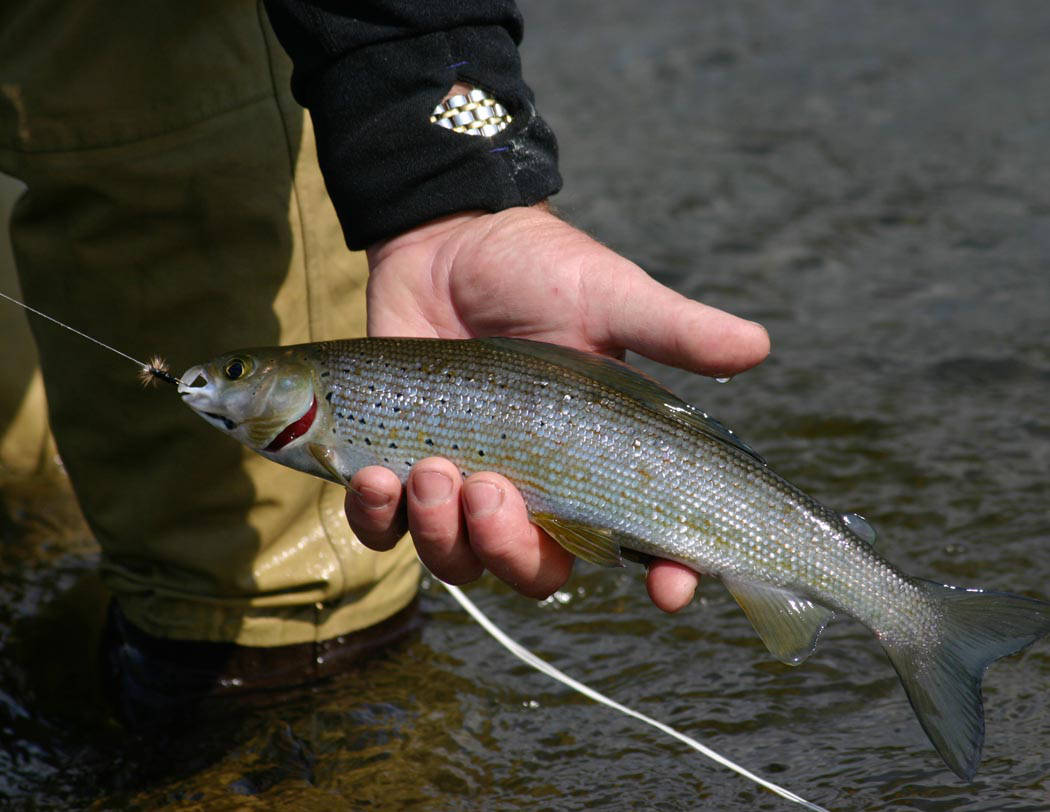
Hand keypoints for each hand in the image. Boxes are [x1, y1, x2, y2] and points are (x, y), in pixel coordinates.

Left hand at [345, 205, 769, 611]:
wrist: (447, 240)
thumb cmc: (539, 272)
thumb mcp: (611, 299)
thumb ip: (674, 330)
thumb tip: (759, 346)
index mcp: (594, 464)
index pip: (641, 542)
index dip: (664, 577)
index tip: (669, 589)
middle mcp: (534, 489)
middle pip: (533, 571)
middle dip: (513, 551)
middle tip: (492, 490)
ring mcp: (465, 484)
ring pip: (458, 561)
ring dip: (442, 533)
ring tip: (433, 470)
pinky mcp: (402, 470)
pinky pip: (387, 531)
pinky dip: (379, 518)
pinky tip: (380, 478)